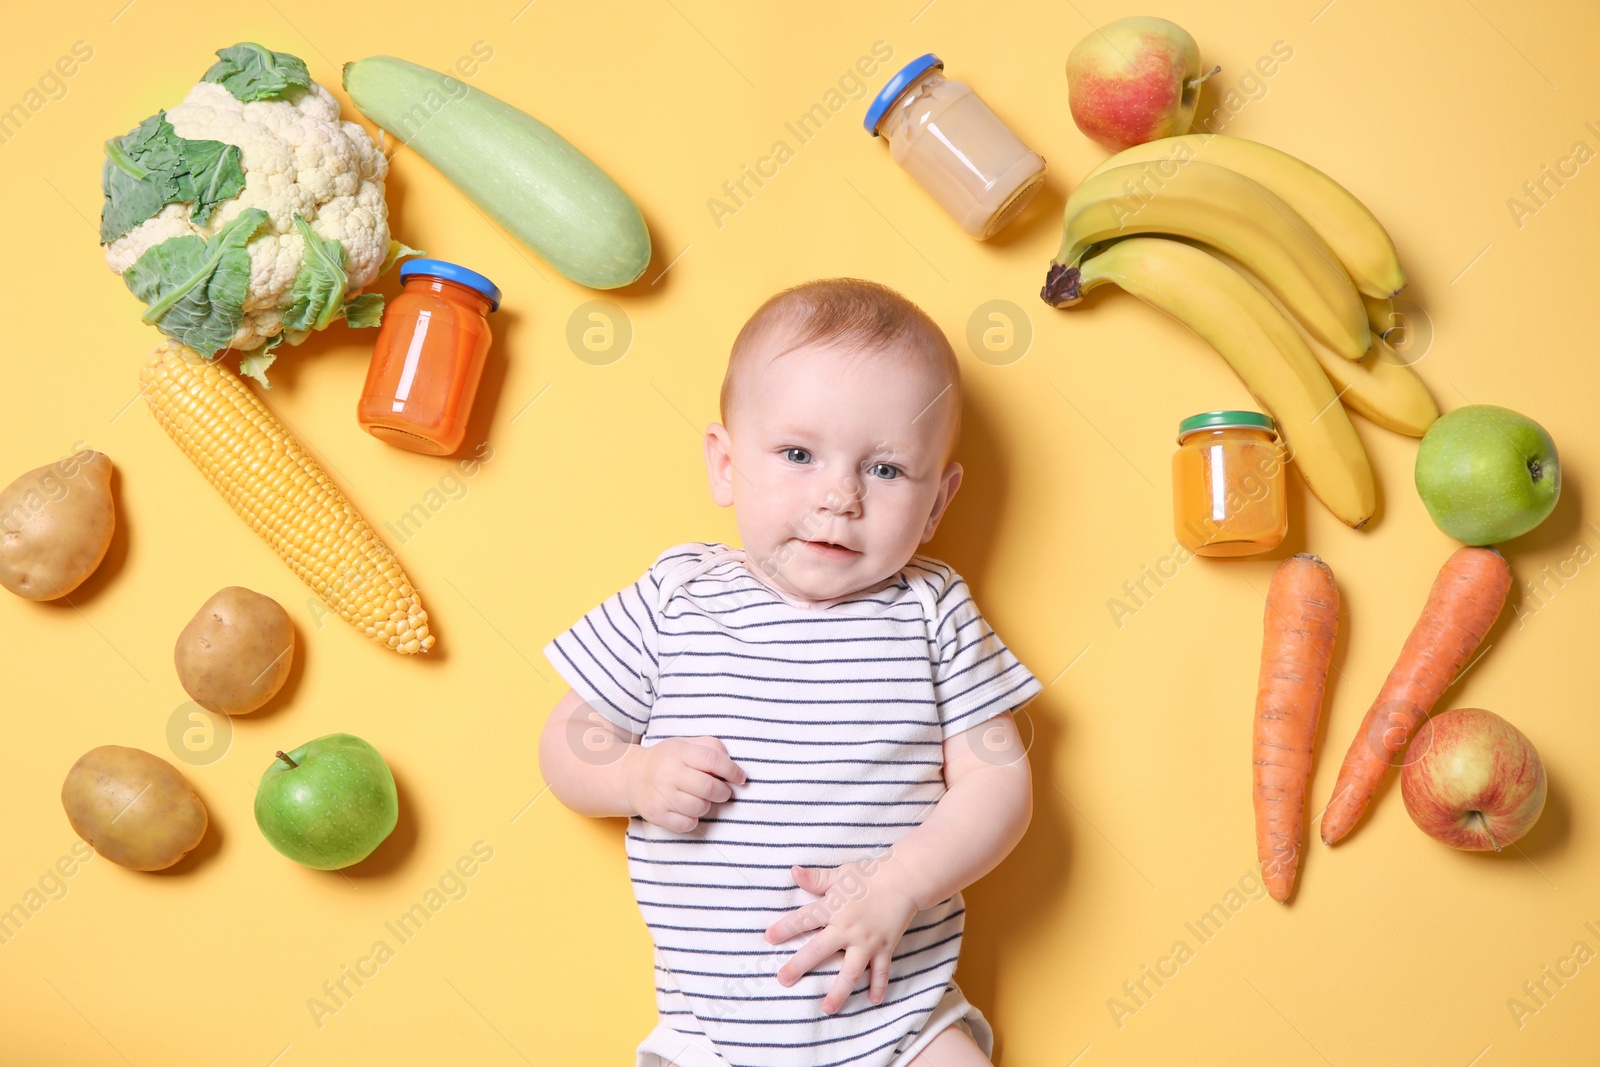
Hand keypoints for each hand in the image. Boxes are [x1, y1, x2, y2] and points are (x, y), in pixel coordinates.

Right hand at [623, 736, 744, 832]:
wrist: (631, 777)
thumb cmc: (667, 760)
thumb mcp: (686, 744)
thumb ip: (710, 747)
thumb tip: (730, 762)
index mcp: (680, 753)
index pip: (713, 760)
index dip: (732, 771)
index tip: (740, 778)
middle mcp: (669, 773)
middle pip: (708, 788)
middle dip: (723, 792)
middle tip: (723, 792)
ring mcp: (661, 795)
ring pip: (699, 808)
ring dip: (707, 806)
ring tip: (701, 799)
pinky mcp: (657, 814)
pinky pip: (686, 824)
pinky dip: (693, 820)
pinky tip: (688, 811)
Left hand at [765, 859, 919, 1013]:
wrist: (903, 879)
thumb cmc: (869, 875)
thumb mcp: (840, 874)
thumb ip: (816, 878)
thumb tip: (794, 872)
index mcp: (834, 908)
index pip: (804, 919)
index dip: (785, 928)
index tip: (769, 937)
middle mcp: (848, 928)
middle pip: (819, 950)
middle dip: (799, 966)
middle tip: (783, 980)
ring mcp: (867, 941)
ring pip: (850, 972)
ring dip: (838, 991)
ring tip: (826, 1008)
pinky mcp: (884, 948)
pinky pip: (881, 972)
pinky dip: (878, 987)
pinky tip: (872, 1001)